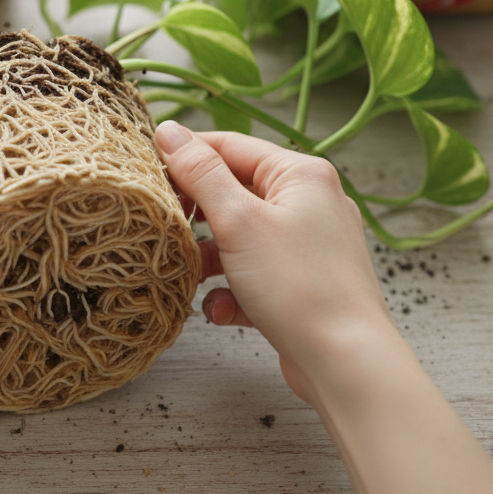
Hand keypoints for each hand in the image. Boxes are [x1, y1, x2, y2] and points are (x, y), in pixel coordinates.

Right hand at [156, 122, 492, 493]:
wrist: (345, 362)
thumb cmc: (298, 287)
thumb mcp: (237, 222)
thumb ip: (200, 173)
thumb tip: (169, 131)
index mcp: (301, 175)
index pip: (230, 146)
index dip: (185, 156)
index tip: (147, 172)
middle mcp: (311, 202)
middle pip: (235, 193)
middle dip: (198, 216)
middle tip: (166, 227)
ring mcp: (310, 245)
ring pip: (242, 238)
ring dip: (211, 258)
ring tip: (192, 276)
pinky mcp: (305, 283)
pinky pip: (257, 274)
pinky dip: (234, 290)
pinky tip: (223, 310)